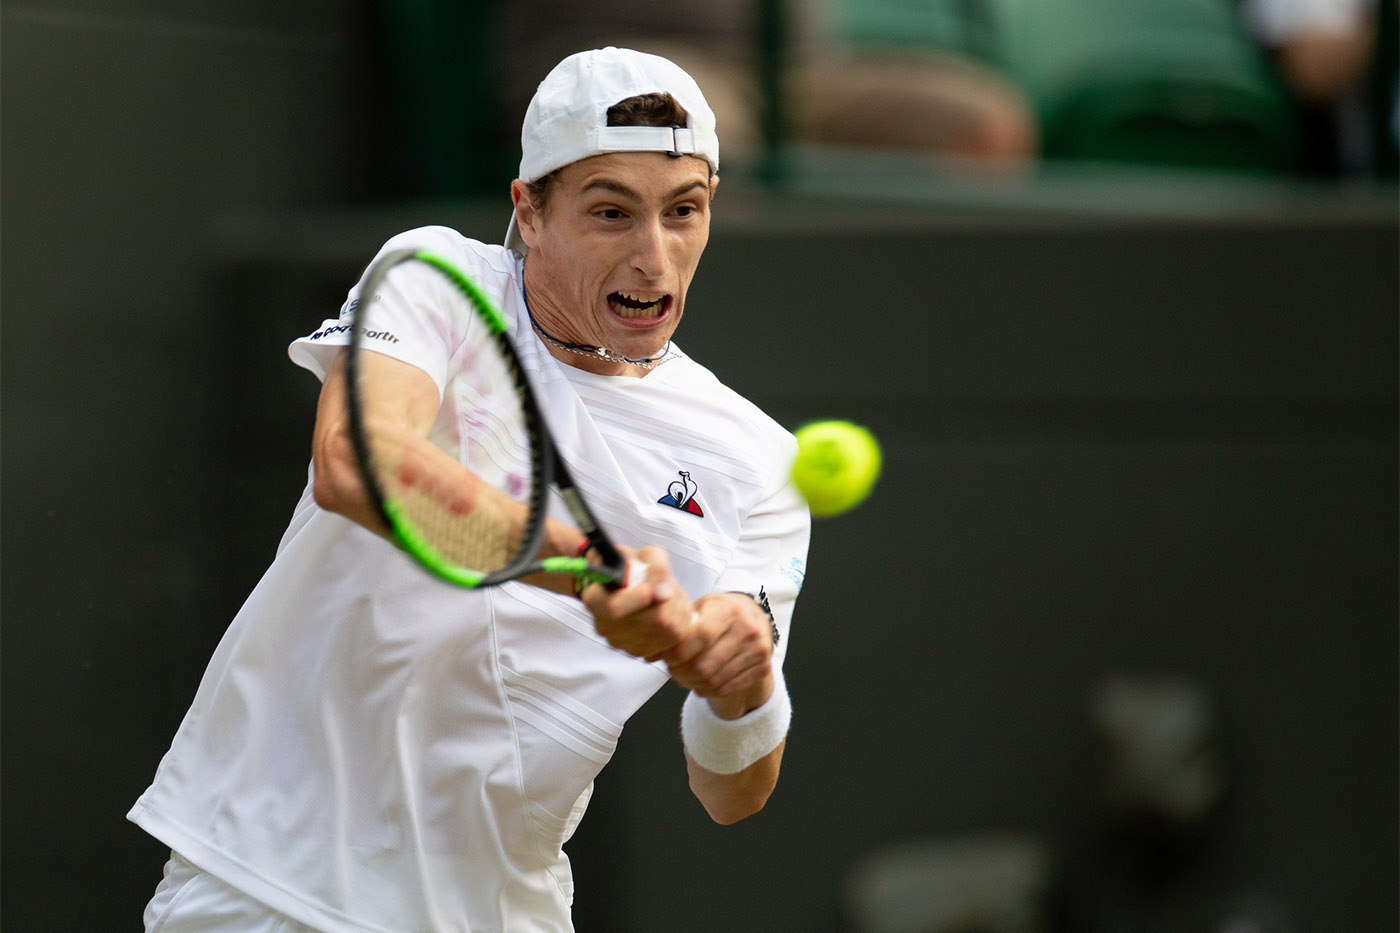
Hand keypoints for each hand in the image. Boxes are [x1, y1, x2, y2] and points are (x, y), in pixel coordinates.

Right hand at [581, 546, 694, 660]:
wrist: (629, 583)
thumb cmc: (631, 567)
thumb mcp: (641, 554)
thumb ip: (654, 565)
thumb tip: (664, 591)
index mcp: (596, 600)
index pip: (613, 608)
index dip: (637, 599)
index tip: (649, 588)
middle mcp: (606, 626)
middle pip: (651, 620)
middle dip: (669, 599)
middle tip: (667, 585)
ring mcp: (624, 643)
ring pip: (667, 629)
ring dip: (678, 608)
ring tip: (670, 594)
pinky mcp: (643, 651)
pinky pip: (674, 638)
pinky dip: (680, 620)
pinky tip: (671, 608)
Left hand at [659, 592, 774, 716]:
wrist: (755, 617)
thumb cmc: (720, 611)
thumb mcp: (700, 608)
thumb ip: (677, 628)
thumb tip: (649, 655)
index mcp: (729, 609)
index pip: (700, 637)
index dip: (678, 652)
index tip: (666, 657)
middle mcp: (747, 629)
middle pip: (704, 665)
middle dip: (681, 673)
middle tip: (672, 670)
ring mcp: (758, 650)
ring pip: (714, 680)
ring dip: (692, 684)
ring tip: (683, 677)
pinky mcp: (762, 667)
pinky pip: (727, 688)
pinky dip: (707, 690)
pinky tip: (699, 683)